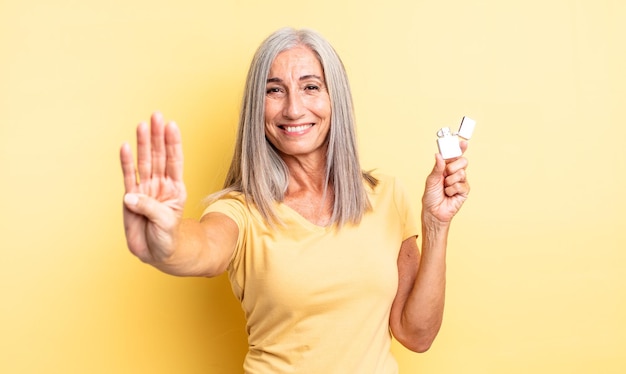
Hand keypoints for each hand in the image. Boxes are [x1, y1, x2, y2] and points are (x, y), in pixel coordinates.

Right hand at [120, 112, 186, 263]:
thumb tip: (130, 196)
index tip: (171, 125)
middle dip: (157, 136)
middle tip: (156, 115)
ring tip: (142, 124)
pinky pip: (128, 177)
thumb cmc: (168, 238)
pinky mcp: (131, 199)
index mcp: (175, 188)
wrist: (158, 254)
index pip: (175, 160)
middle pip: (159, 156)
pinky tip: (125, 146)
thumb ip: (150, 208)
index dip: (173, 143)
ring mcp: (146, 189)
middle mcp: (160, 185)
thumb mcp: (166, 224)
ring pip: (144, 162)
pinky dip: (126, 162)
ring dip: (143, 143)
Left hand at [422, 141, 469, 224]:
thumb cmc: (431, 196)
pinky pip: (461, 185)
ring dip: (450, 181)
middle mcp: (455, 173)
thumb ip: (437, 167)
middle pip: (463, 162)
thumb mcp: (431, 180)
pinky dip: (452, 190)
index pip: (455, 156)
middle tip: (445, 174)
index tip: (463, 143)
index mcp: (446, 168)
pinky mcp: (464, 191)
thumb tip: (438, 155)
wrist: (433, 211)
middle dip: (453, 167)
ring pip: (461, 173)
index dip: (460, 149)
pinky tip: (449, 194)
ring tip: (445, 188)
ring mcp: (461, 182)